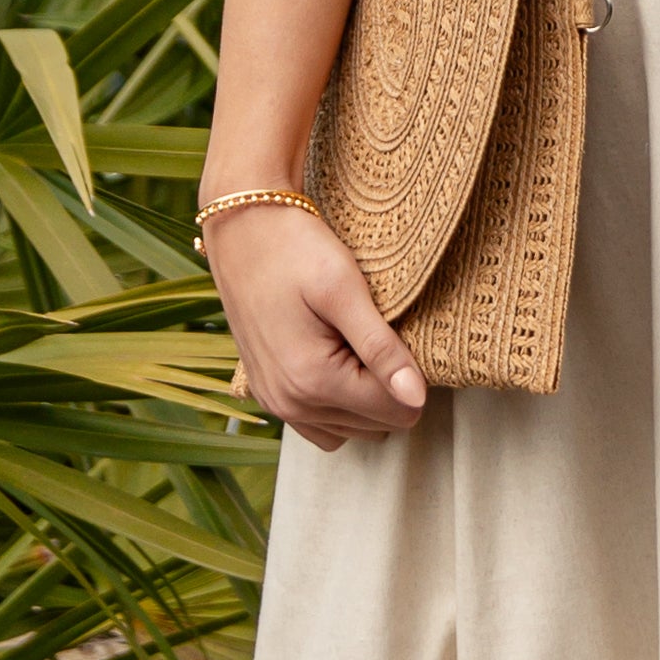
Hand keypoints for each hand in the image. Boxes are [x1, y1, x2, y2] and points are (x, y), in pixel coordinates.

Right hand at [207, 203, 426, 448]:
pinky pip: (319, 425)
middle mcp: (290, 404)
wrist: (242, 229)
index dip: (412, 375)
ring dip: (366, 398)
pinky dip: (338, 406)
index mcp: (313, 381)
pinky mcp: (267, 393)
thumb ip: (382, 348)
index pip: (396, 410)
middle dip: (389, 387)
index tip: (400, 335)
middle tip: (377, 335)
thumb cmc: (294, 250)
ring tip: (358, 346)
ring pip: (352, 430)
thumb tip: (417, 398)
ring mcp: (275, 403)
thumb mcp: (345, 291)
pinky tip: (340, 364)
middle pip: (377, 425)